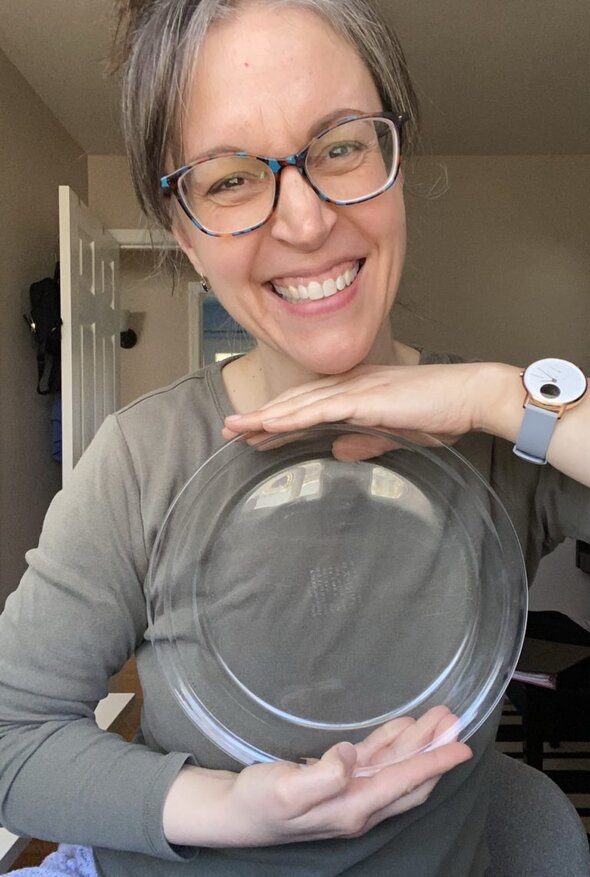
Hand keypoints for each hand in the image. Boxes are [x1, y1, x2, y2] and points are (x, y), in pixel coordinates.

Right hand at [163, 706, 471, 847]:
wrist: (234, 812)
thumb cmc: (258, 802)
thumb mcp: (288, 791)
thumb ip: (324, 775)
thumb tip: (351, 755)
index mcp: (352, 808)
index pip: (404, 782)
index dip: (434, 762)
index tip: (461, 746)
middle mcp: (358, 804)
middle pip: (408, 776)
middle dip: (433, 749)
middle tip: (453, 720)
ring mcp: (349, 794)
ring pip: (395, 767)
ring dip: (417, 742)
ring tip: (437, 718)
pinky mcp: (337, 782)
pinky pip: (374, 762)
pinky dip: (391, 743)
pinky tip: (401, 728)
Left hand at [222, 362, 520, 459]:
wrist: (472, 395)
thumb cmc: (442, 412)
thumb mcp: (396, 433)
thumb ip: (366, 440)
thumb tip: (339, 450)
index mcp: (358, 391)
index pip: (309, 406)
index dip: (280, 418)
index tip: (255, 433)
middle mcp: (351, 385)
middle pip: (296, 401)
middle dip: (262, 416)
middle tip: (230, 429)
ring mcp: (357, 389)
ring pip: (300, 403)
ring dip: (266, 416)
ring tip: (236, 428)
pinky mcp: (366, 398)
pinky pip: (319, 408)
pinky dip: (291, 417)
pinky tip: (269, 425)